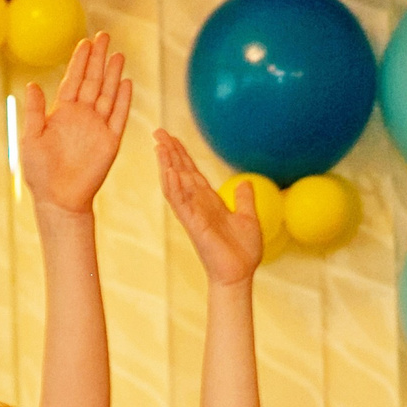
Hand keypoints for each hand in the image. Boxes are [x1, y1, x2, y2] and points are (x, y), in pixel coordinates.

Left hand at [19, 33, 131, 217]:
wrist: (58, 200)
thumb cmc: (40, 173)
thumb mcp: (31, 140)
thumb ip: (34, 112)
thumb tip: (33, 84)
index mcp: (62, 113)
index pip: (73, 80)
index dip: (79, 61)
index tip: (85, 42)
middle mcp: (81, 116)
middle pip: (92, 81)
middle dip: (98, 59)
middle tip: (104, 35)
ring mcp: (97, 127)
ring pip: (107, 94)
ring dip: (112, 74)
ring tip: (117, 53)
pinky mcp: (110, 141)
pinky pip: (118, 116)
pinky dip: (122, 99)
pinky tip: (126, 82)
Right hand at [155, 131, 263, 287]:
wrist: (240, 274)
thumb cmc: (243, 251)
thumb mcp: (248, 218)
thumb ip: (244, 200)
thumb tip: (243, 183)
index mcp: (209, 202)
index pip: (191, 172)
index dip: (181, 155)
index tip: (170, 138)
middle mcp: (198, 205)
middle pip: (180, 173)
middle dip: (169, 153)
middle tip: (157, 132)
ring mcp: (194, 215)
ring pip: (176, 185)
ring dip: (167, 165)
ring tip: (159, 146)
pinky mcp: (195, 226)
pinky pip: (181, 204)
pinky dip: (175, 188)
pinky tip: (169, 172)